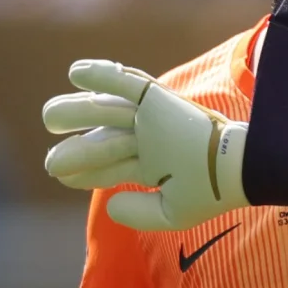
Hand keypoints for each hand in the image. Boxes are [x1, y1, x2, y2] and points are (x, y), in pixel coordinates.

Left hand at [43, 60, 250, 230]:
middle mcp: (147, 139)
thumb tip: (109, 203)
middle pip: (103, 138)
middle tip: (51, 161)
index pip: (110, 167)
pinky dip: (102, 75)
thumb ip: (139, 213)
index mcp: (151, 163)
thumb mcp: (172, 213)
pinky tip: (76, 73)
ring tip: (50, 118)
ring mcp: (151, 118)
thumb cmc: (212, 191)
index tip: (59, 174)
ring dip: (77, 111)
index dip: (84, 172)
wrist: (237, 170)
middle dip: (77, 147)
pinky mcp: (159, 100)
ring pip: (107, 111)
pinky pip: (127, 83)